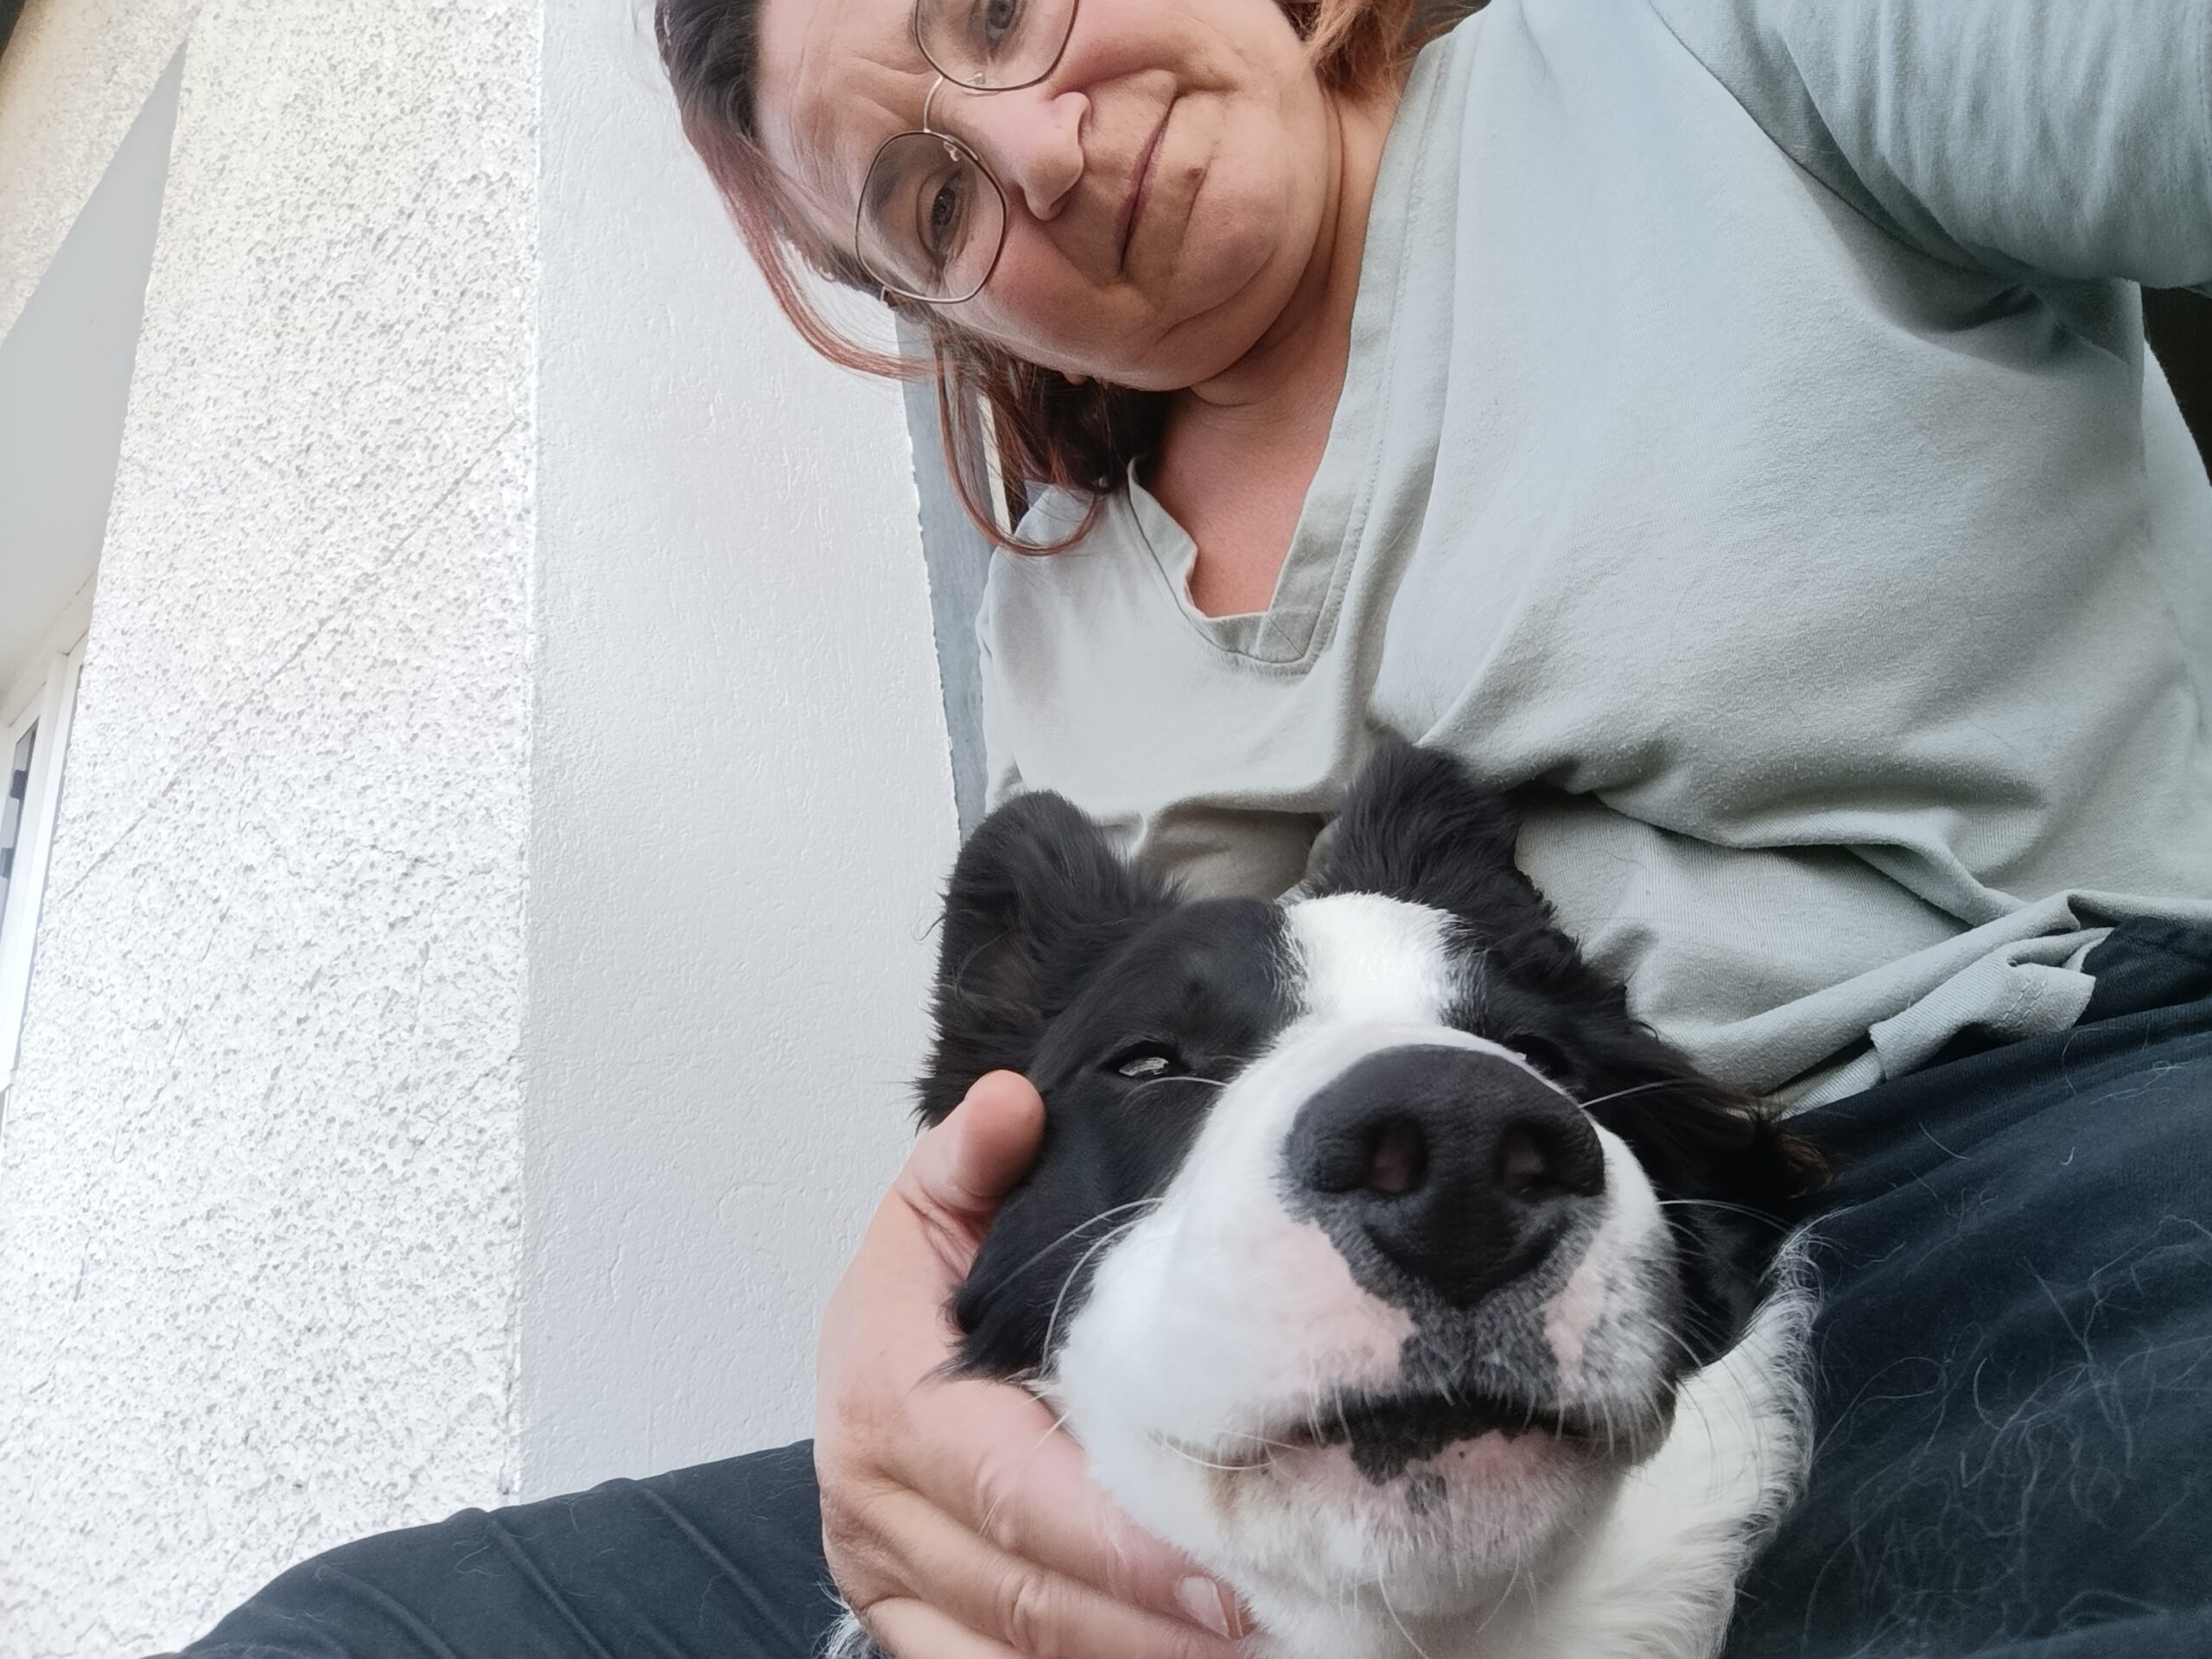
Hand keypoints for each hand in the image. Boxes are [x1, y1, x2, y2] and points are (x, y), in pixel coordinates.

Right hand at [816, 1070, 1248, 1657]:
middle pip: (1028, 1592)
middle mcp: (877, 1507)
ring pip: (1017, 1654)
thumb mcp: (934, 1208)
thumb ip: (971, 1160)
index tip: (1232, 1561)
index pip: (1015, 1487)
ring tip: (1256, 1647)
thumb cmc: (915, 1294)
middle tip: (1277, 1618)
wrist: (853, 1370)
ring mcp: (889, 1582)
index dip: (1124, 1540)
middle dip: (1154, 1623)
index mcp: (888, 1400)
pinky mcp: (910, 1633)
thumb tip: (1013, 1104)